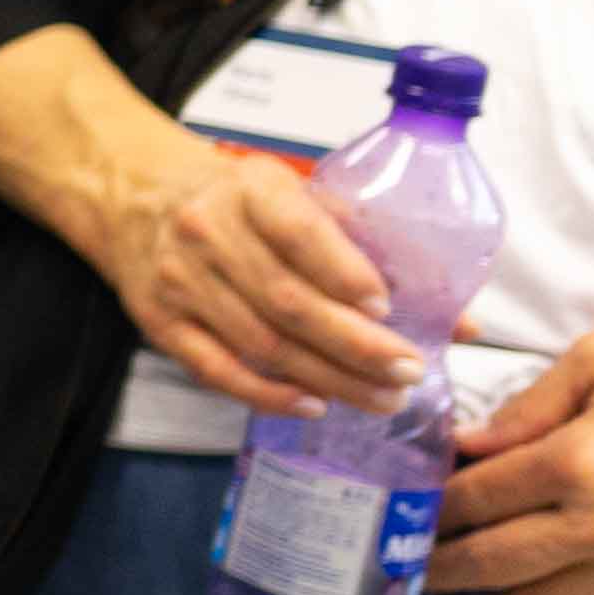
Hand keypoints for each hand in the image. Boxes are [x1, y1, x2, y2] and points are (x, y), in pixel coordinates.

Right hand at [77, 128, 424, 420]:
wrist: (134, 195)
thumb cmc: (235, 199)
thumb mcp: (294, 194)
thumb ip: (369, 248)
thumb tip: (459, 319)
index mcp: (250, 190)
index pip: (297, 232)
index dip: (343, 272)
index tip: (387, 307)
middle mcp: (207, 232)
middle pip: (286, 300)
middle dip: (355, 344)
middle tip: (407, 370)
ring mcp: (178, 281)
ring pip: (261, 343)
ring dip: (327, 377)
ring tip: (381, 396)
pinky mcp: (158, 321)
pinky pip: (215, 369)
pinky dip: (267, 394)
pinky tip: (313, 404)